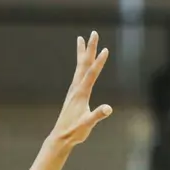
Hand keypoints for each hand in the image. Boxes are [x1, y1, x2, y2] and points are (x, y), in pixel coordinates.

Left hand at [50, 32, 113, 147]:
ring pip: (79, 67)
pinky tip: (82, 63)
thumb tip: (108, 108)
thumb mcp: (87, 124)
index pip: (92, 74)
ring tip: (82, 39)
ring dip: (82, 53)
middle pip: (84, 64)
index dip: (99, 62)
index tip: (105, 49)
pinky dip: (81, 64)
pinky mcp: (74, 94)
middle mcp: (76, 88)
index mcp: (81, 93)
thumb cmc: (75, 131)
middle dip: (90, 49)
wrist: (61, 136)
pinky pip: (78, 74)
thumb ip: (97, 116)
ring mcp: (74, 90)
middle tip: (93, 33)